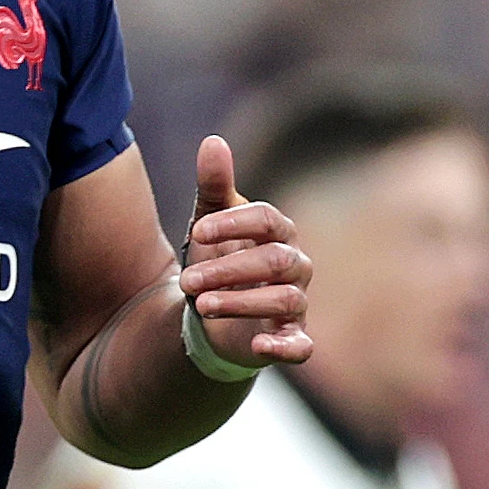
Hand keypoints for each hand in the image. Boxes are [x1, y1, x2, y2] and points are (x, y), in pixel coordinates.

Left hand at [182, 135, 312, 368]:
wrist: (212, 312)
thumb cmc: (218, 258)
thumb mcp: (209, 221)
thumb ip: (213, 186)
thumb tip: (213, 141)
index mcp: (278, 232)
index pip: (269, 220)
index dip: (235, 223)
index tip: (197, 231)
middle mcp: (294, 265)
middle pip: (274, 261)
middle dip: (228, 270)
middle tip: (187, 280)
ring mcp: (295, 303)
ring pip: (284, 299)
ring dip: (241, 302)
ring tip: (201, 305)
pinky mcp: (290, 338)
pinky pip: (301, 345)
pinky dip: (286, 347)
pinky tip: (259, 347)